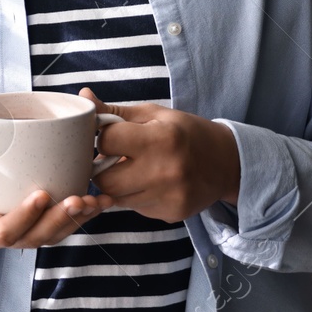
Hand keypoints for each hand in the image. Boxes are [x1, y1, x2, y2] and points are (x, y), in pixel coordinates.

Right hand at [0, 150, 117, 250]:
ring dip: (78, 220)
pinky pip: (63, 226)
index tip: (42, 194)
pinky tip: (102, 199)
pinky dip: (84, 214)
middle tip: (79, 199)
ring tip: (98, 200)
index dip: (24, 218)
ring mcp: (24, 231)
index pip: (3, 232)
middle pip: (36, 238)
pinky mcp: (39, 223)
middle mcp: (5, 235)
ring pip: (54, 235)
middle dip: (59, 220)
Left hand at [81, 87, 240, 221]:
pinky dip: (135, 196)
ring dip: (118, 184)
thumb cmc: (185, 132)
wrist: (228, 163)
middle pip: (104, 180)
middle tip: (114, 158)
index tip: (111, 136)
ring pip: (118, 198)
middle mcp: (164, 172)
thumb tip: (83, 97)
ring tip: (134, 169)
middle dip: (102, 169)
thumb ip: (114, 111)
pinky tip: (150, 183)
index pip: (106, 142)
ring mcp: (168, 197)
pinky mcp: (171, 214)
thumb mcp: (154, 114)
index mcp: (159, 139)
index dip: (102, 138)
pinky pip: (135, 208)